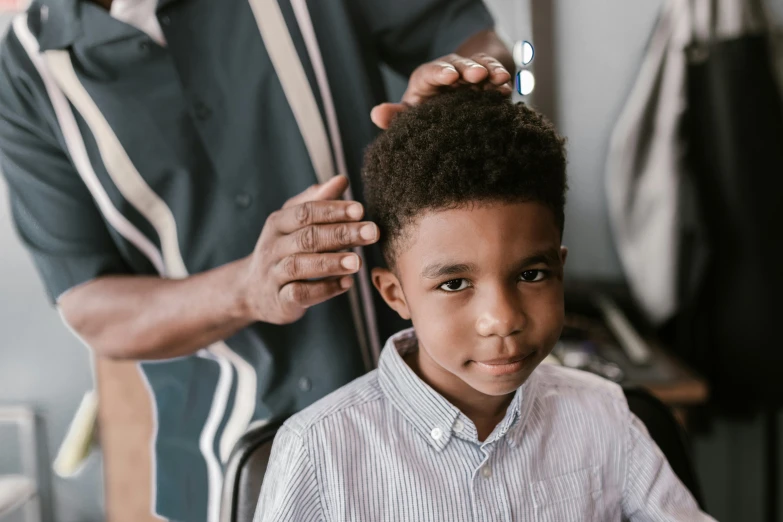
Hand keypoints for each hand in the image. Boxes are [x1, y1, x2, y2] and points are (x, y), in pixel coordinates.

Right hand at [239, 175, 378, 324]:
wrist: (251, 290)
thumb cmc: (283, 249)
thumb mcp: (294, 222)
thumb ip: (317, 202)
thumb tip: (342, 179)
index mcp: (278, 223)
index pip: (305, 212)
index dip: (333, 210)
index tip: (361, 210)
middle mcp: (273, 247)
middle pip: (307, 237)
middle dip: (342, 234)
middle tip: (372, 232)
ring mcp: (274, 274)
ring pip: (300, 265)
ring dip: (332, 263)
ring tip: (358, 261)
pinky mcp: (280, 300)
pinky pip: (300, 294)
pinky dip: (325, 289)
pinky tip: (347, 283)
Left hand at [371, 53, 512, 129]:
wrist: (447, 112)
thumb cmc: (424, 114)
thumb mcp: (410, 115)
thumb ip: (395, 116)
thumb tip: (377, 114)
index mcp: (426, 79)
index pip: (431, 72)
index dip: (440, 73)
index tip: (449, 78)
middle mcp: (448, 72)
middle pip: (458, 65)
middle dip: (468, 69)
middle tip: (479, 75)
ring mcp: (468, 75)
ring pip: (480, 66)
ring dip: (490, 71)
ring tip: (501, 79)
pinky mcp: (486, 81)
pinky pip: (494, 76)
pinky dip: (501, 81)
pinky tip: (507, 89)